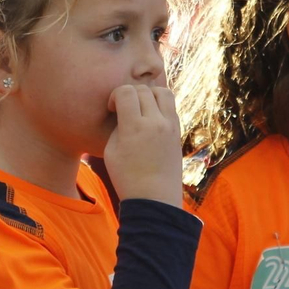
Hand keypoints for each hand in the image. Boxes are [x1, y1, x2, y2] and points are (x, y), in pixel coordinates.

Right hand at [103, 84, 182, 207]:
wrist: (155, 198)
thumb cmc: (127, 178)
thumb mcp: (111, 151)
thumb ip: (118, 126)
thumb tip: (125, 112)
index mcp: (135, 127)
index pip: (126, 91)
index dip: (115, 96)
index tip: (112, 109)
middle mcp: (155, 122)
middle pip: (143, 90)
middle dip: (130, 94)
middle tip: (123, 110)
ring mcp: (170, 126)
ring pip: (162, 92)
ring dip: (149, 94)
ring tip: (141, 108)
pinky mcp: (178, 132)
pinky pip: (171, 106)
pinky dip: (160, 105)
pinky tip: (151, 118)